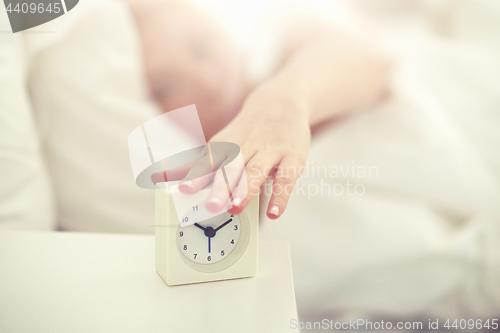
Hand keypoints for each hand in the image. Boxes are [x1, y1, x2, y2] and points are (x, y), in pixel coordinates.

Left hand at [179, 84, 310, 218]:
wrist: (281, 101)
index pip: (209, 162)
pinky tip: (273, 212)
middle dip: (221, 186)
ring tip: (236, 208)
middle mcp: (246, 147)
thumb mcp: (221, 143)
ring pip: (257, 170)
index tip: (184, 190)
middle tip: (211, 205)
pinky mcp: (292, 157)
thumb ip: (196, 164)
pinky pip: (286, 178)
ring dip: (246, 188)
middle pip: (232, 167)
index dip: (197, 175)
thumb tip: (161, 177)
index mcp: (226, 146)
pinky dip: (280, 196)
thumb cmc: (246, 131)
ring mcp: (271, 151)